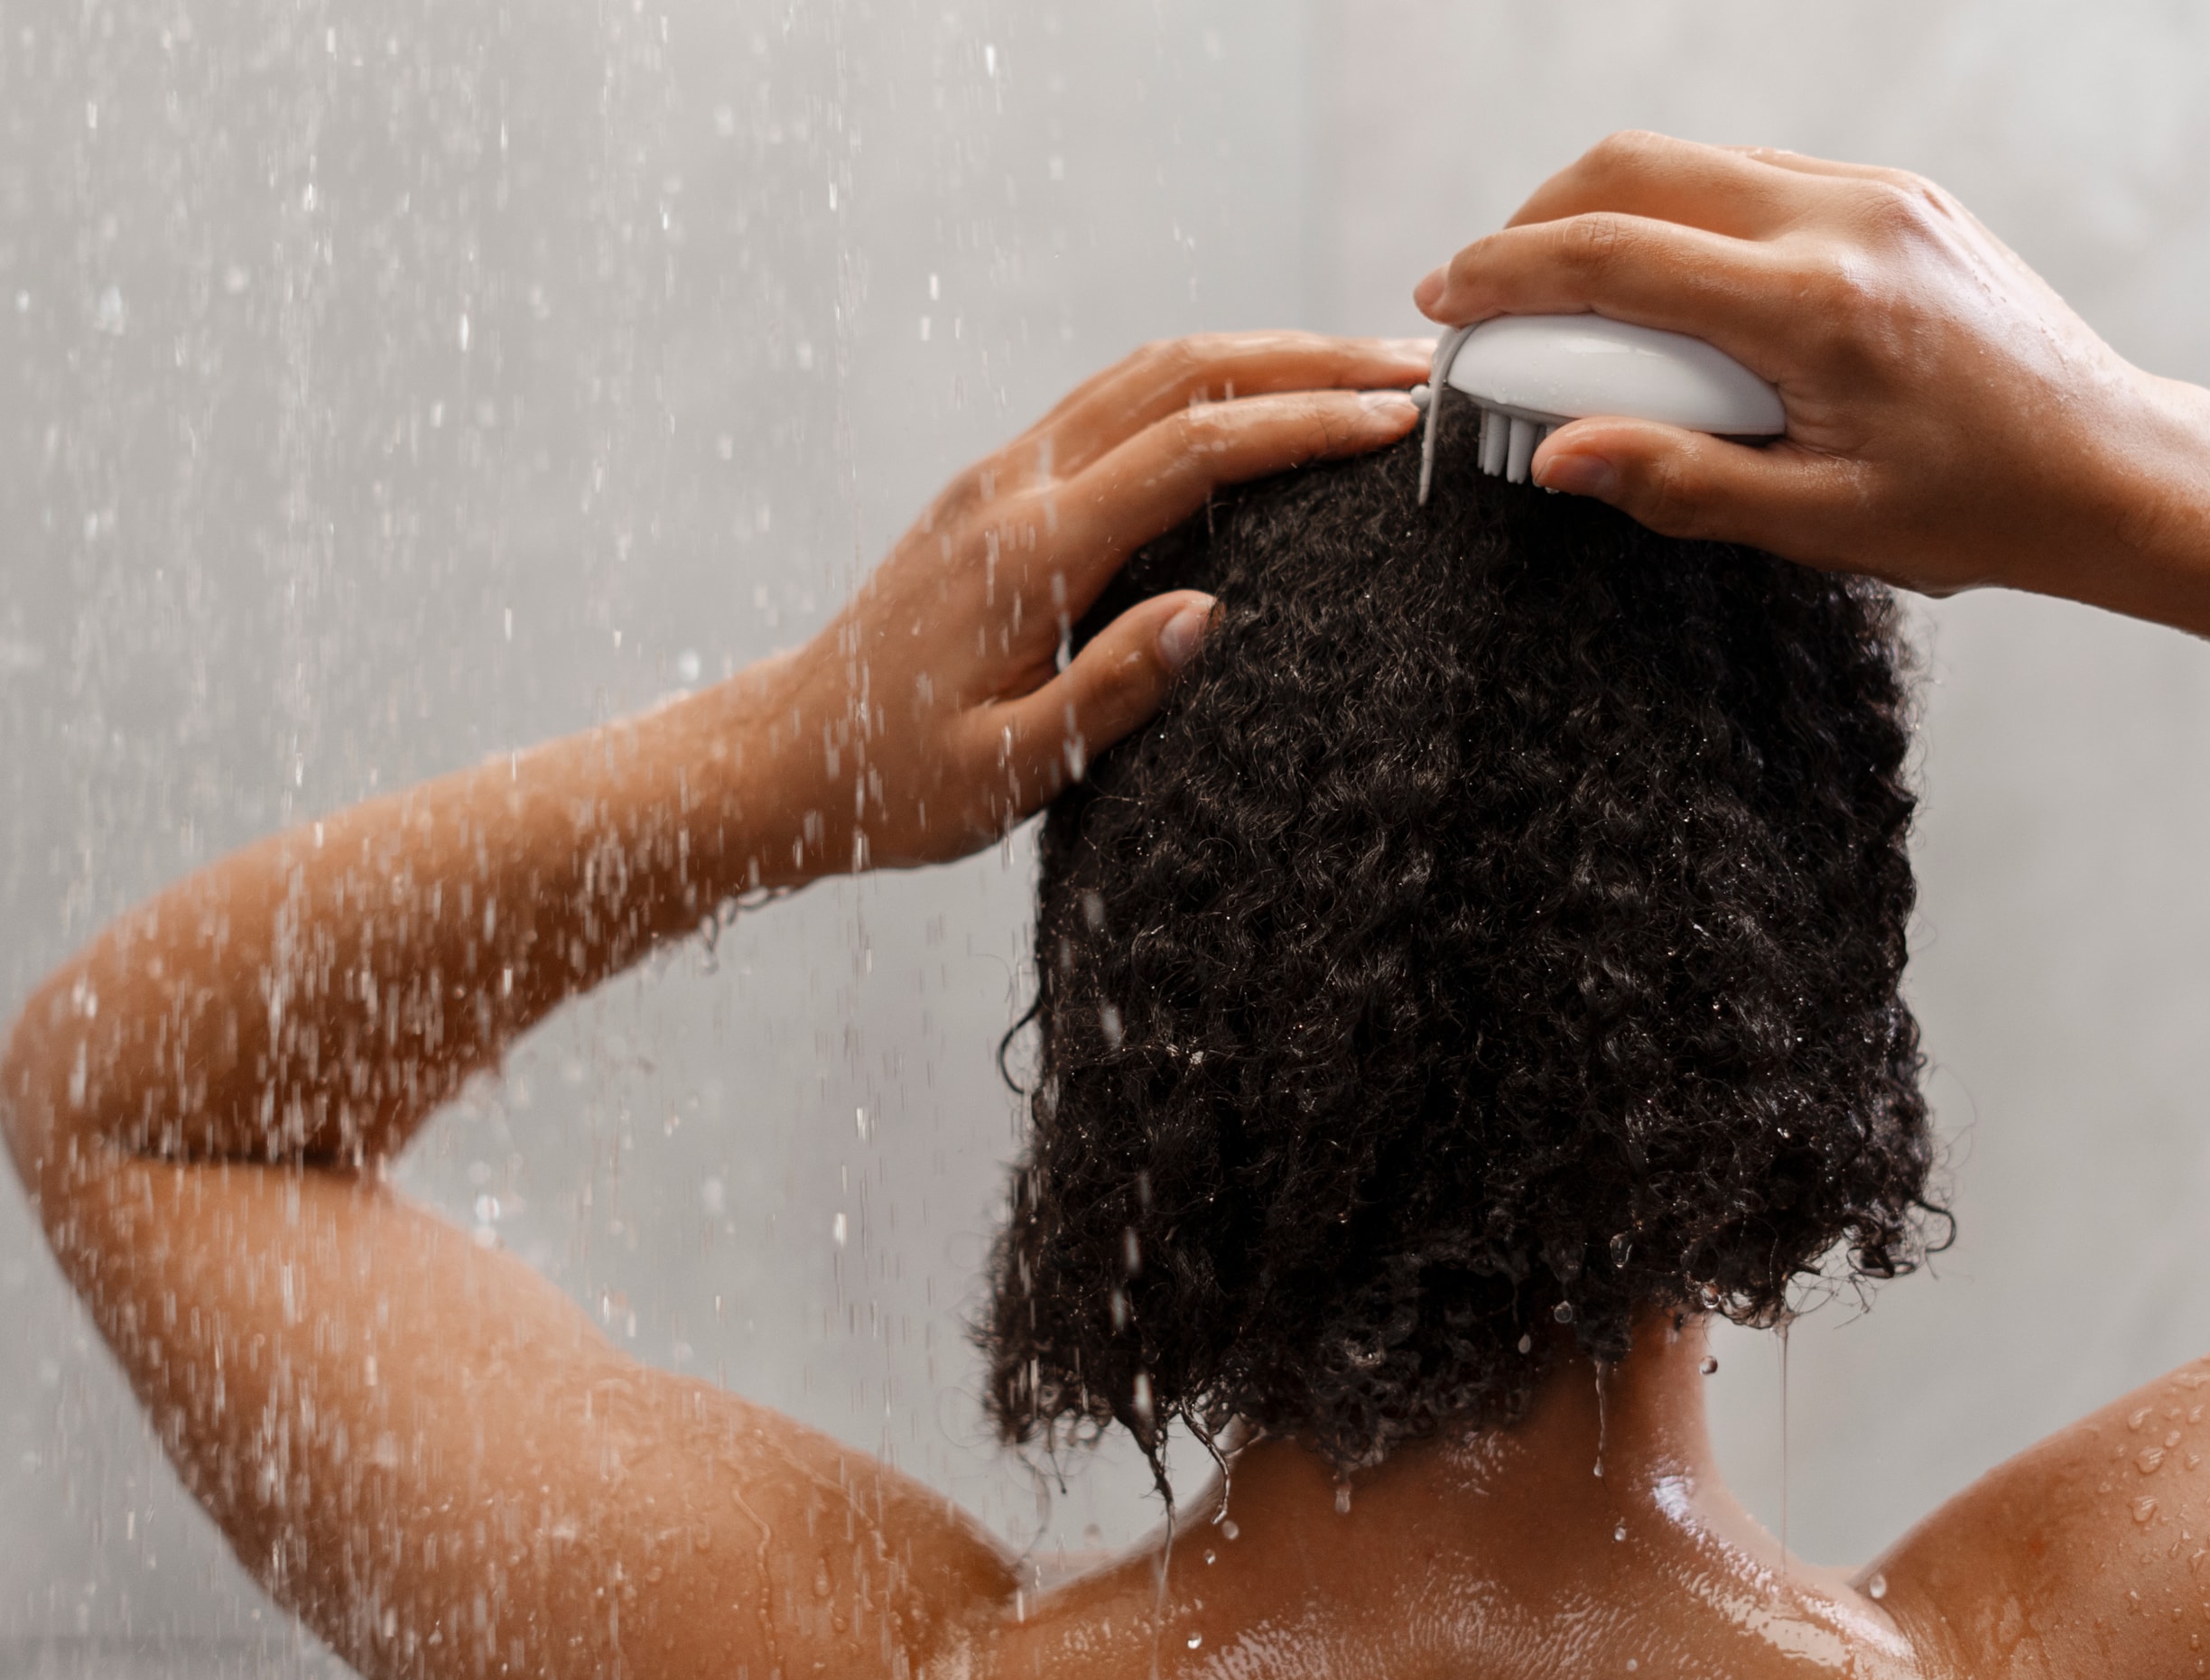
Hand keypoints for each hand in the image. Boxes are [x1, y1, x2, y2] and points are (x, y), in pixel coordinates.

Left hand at [770, 332, 1428, 870]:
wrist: (787, 755)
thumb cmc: (894, 781)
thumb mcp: (1008, 772)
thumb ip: (1109, 691)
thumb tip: (1209, 615)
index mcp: (1029, 551)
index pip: (1192, 451)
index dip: (1302, 427)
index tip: (1393, 426)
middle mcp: (1013, 487)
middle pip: (1179, 374)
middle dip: (1304, 361)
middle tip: (1410, 372)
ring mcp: (1001, 475)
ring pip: (1147, 371)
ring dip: (1260, 357)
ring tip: (1358, 372)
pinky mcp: (999, 488)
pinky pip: (1115, 401)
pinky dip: (1205, 381)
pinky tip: (1260, 402)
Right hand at [1415, 133, 2151, 597]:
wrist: (2108, 468)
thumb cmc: (1975, 513)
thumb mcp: (1818, 524)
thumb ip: (1678, 481)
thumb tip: (1554, 454)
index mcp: (1818, 307)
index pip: (1613, 254)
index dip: (1505, 272)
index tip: (1444, 303)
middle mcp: (1846, 219)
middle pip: (1634, 169)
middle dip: (1534, 221)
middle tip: (1487, 295)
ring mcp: (1877, 192)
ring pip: (1691, 159)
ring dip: (1607, 213)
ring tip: (1567, 301)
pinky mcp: (1896, 194)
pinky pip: (1755, 176)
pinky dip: (1684, 219)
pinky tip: (1666, 294)